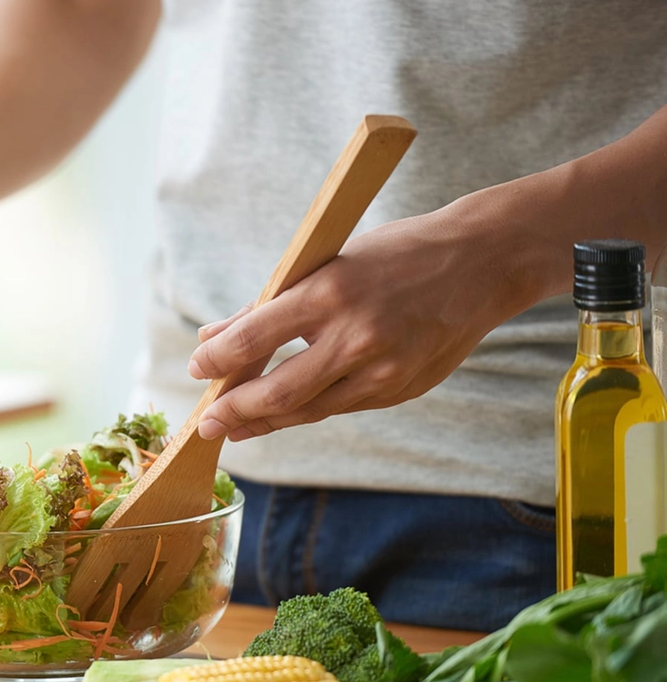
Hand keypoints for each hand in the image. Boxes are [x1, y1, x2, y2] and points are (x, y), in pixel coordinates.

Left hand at [187, 209, 525, 440]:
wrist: (485, 262)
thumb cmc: (397, 254)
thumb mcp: (327, 262)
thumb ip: (268, 304)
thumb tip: (211, 336)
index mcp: (331, 293)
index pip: (254, 338)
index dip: (216, 361)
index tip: (196, 369)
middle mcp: (357, 337)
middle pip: (277, 392)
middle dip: (233, 412)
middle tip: (205, 425)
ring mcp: (383, 370)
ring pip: (308, 410)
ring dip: (264, 423)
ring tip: (234, 428)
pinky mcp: (402, 390)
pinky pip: (341, 407)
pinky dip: (307, 411)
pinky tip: (282, 414)